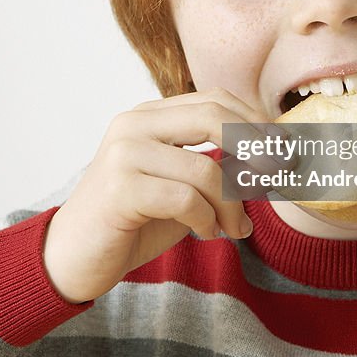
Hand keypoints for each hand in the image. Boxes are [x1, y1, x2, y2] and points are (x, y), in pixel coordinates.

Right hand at [43, 89, 268, 303]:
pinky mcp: (119, 188)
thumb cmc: (131, 221)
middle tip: (278, 178)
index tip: (286, 150)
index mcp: (150, 115)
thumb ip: (216, 166)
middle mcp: (135, 124)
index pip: (215, 99)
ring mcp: (124, 153)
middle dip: (256, 148)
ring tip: (234, 228)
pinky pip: (185, 199)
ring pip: (205, 168)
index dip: (256, 122)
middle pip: (214, 117)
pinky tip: (206, 234)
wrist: (71, 257)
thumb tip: (272, 159)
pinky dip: (207, 220)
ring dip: (232, 205)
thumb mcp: (180, 185)